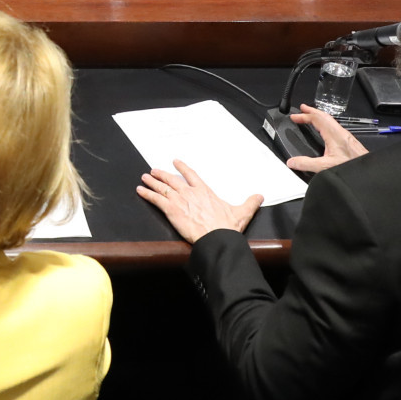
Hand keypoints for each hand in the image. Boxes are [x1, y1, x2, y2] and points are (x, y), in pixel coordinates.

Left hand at [137, 161, 260, 242]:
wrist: (217, 237)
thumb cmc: (227, 226)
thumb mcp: (242, 212)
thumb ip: (250, 202)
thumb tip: (260, 196)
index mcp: (204, 191)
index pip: (191, 175)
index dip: (182, 168)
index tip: (175, 162)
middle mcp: (190, 193)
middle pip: (172, 180)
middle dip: (162, 174)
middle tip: (153, 170)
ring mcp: (180, 200)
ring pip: (162, 188)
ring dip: (152, 182)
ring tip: (144, 178)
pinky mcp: (171, 210)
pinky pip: (156, 200)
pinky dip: (147, 194)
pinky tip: (140, 191)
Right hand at [285, 104, 368, 174]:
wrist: (367, 171)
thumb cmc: (351, 166)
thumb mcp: (325, 167)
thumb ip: (307, 164)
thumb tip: (293, 162)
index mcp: (334, 134)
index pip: (317, 119)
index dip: (304, 116)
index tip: (295, 116)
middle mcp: (340, 132)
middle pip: (324, 116)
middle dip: (312, 111)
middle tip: (303, 108)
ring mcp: (345, 136)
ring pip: (330, 120)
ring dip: (319, 116)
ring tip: (312, 116)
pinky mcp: (349, 141)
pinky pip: (334, 126)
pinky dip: (326, 123)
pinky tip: (325, 130)